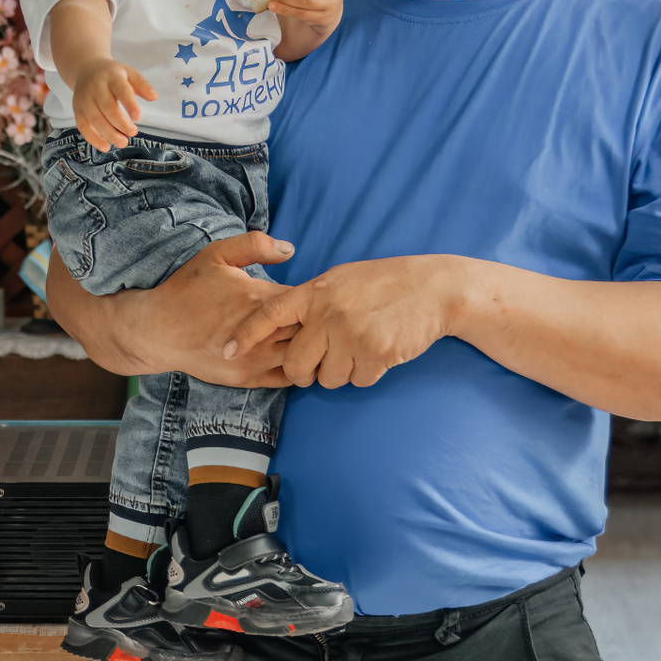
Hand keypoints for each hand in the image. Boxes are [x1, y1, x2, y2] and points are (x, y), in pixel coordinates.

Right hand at [50, 231, 298, 386]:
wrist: (157, 330)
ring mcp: (256, 360)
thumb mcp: (217, 254)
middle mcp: (263, 334)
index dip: (313, 298)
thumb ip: (255, 245)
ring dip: (309, 347)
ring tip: (307, 336)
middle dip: (316, 323)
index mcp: (260, 300)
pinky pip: (287, 379)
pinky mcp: (248, 378)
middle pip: (312, 332)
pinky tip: (293, 355)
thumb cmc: (187, 288)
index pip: (308, 301)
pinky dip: (296, 368)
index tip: (309, 294)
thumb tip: (290, 250)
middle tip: (314, 315)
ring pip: (303, 358)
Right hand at [71, 58, 157, 150]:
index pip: (121, 90)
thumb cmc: (112, 74)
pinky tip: (106, 146)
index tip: (138, 117)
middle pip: (107, 107)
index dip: (130, 104)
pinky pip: (82, 126)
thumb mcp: (128, 72)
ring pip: (95, 119)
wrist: (85, 69)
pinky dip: (93, 139)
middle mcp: (95, 87)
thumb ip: (142, 84)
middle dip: (121, 124)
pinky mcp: (77, 109)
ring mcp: (84, 98)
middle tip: (133, 132)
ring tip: (123, 142)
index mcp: (111, 76)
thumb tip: (154, 97)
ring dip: (109, 134)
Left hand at [225, 255, 467, 388]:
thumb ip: (311, 300)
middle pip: (296, 363)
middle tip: (315, 367)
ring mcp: (352, 334)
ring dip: (340, 372)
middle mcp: (328, 313)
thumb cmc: (383, 283)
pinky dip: (365, 373)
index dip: (245, 335)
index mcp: (315, 291)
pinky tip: (377, 353)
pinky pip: (357, 381)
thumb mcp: (339, 279)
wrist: (432, 289)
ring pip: (327, 378)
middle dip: (302, 373)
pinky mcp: (376, 354)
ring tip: (357, 349)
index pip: (268, 315)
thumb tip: (284, 323)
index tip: (227, 352)